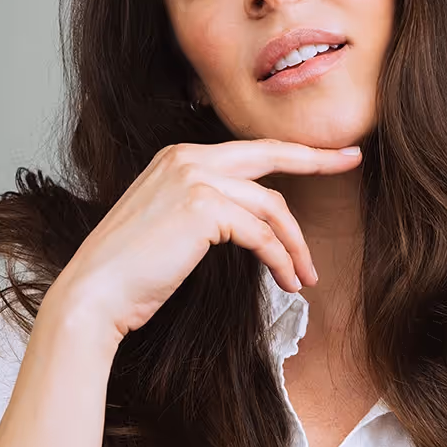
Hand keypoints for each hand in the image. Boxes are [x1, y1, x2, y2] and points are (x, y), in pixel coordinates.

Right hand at [47, 139, 361, 343]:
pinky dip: (281, 260)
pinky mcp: (202, 208)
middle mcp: (186, 158)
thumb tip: (251, 221)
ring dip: (295, 245)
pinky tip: (288, 281)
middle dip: (317, 158)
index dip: (291, 152)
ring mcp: (194, 179)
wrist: (94, 294)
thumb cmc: (129, 272)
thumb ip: (205, 208)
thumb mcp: (170, 227)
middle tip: (352, 162)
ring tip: (305, 277)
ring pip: (271, 207)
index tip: (328, 153)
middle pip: (270, 156)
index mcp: (178, 157)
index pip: (248, 152)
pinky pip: (262, 234)